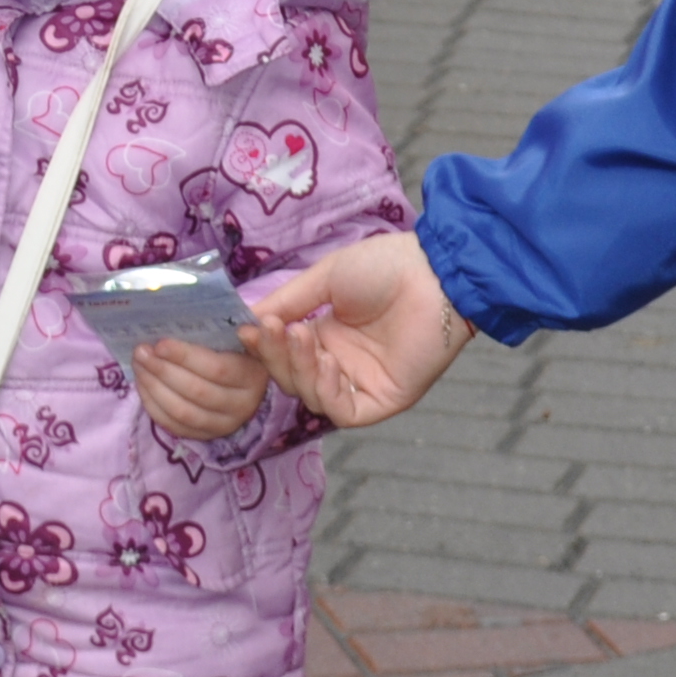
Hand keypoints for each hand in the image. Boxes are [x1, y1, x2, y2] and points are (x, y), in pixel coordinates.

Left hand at [129, 336, 271, 440]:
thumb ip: (230, 324)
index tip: (160, 343)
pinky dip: (153, 404)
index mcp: (252, 376)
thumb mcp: (242, 335)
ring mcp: (223, 424)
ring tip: (139, 364)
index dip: (185, 357)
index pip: (217, 369)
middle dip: (163, 370)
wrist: (247, 383)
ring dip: (154, 386)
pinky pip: (174, 425)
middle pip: (196, 391)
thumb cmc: (238, 350)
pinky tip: (142, 382)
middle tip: (141, 351)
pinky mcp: (204, 435)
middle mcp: (242, 405)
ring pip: (182, 411)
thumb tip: (196, 310)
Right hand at [240, 230, 476, 429]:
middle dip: (275, 354)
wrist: (433, 274)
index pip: (281, 352)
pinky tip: (323, 361)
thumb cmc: (383, 267)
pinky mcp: (381, 401)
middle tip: (270, 329)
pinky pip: (342, 409)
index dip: (262, 344)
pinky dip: (324, 390)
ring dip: (298, 367)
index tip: (242, 328)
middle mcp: (339, 362)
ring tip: (300, 334)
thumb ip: (286, 302)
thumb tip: (244, 319)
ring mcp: (360, 383)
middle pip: (290, 376)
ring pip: (310, 394)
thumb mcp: (323, 278)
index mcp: (325, 334)